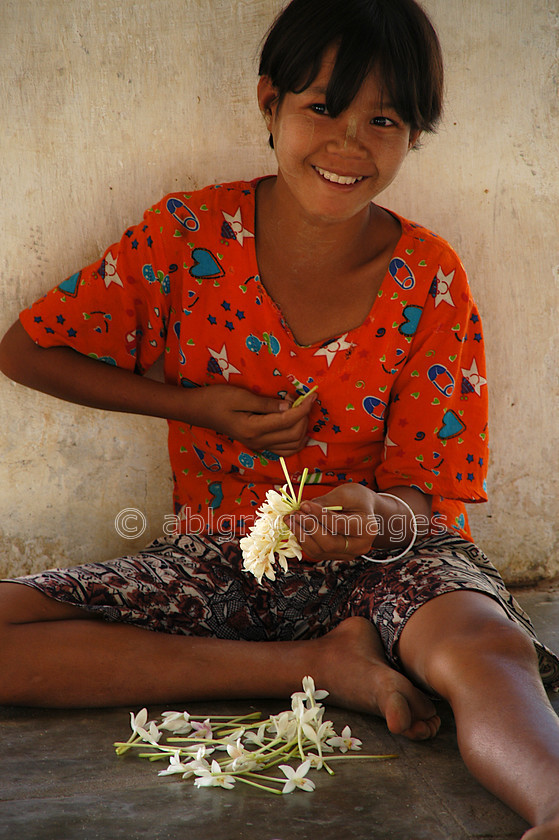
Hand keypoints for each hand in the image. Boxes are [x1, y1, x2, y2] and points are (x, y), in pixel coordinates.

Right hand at [186, 383, 315, 454]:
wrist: (198, 410)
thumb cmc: (216, 398)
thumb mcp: (240, 395)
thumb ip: (266, 403)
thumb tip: (290, 405)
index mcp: (253, 429)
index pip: (288, 421)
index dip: (304, 408)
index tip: (313, 395)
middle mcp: (258, 442)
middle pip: (294, 435)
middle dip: (304, 417)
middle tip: (301, 399)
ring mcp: (258, 446)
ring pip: (292, 446)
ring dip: (302, 429)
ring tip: (298, 411)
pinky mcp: (258, 445)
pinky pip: (284, 450)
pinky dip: (296, 440)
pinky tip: (295, 425)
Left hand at [286, 484, 378, 560]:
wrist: (364, 512)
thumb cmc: (357, 500)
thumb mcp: (346, 494)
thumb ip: (327, 501)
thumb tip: (304, 508)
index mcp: (368, 528)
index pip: (339, 525)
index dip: (319, 515)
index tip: (303, 504)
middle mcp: (359, 546)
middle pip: (329, 543)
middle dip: (309, 527)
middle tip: (294, 513)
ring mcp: (347, 554)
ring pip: (320, 550)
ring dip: (301, 534)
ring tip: (290, 519)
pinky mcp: (335, 556)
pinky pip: (316, 552)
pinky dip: (303, 540)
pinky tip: (295, 527)